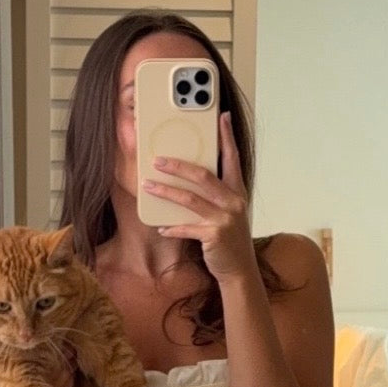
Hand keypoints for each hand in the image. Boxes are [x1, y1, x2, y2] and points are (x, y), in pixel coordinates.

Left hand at [142, 111, 256, 283]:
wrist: (240, 270)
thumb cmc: (230, 238)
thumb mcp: (229, 212)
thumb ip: (218, 193)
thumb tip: (192, 176)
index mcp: (237, 191)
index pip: (233, 158)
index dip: (227, 137)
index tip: (222, 117)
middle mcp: (233, 202)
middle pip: (203, 176)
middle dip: (178, 165)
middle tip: (157, 159)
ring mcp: (224, 219)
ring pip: (189, 199)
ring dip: (165, 191)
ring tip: (148, 185)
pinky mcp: (214, 236)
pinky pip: (186, 228)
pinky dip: (171, 227)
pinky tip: (160, 226)